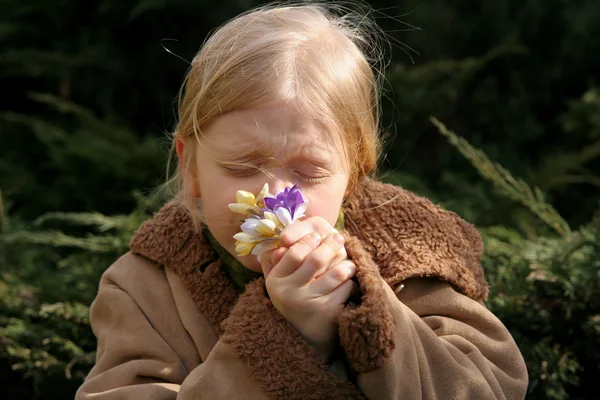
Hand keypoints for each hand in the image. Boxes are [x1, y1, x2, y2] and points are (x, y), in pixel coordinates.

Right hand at [259, 217, 356, 360]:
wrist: (305, 337)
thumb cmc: (294, 298)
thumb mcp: (279, 280)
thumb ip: (276, 259)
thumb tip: (283, 240)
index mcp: (275, 281)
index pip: (294, 253)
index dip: (308, 240)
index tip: (317, 235)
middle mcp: (288, 294)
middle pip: (316, 259)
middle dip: (331, 245)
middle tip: (339, 237)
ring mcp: (308, 304)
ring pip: (336, 273)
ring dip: (346, 264)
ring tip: (348, 262)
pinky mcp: (327, 313)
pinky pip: (346, 288)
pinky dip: (350, 282)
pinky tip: (349, 282)